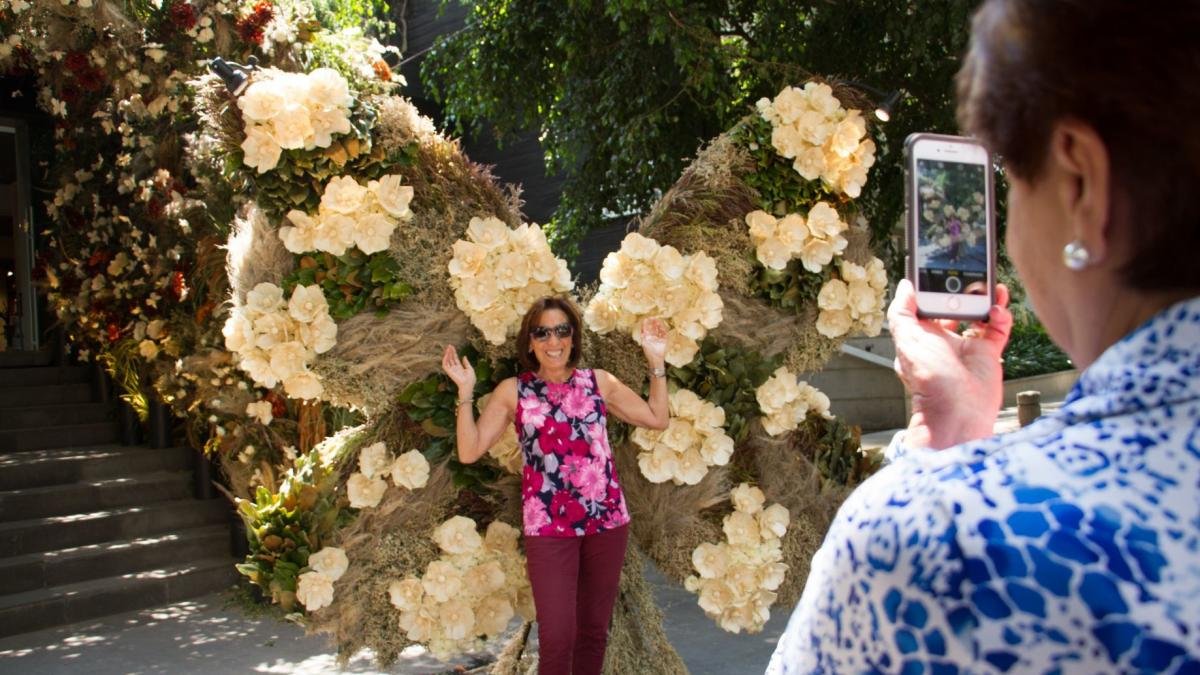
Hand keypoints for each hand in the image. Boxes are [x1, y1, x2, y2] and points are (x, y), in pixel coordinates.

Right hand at [441, 345, 475, 394]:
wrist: (468, 385)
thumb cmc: (471, 379)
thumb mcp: (470, 369)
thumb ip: (466, 362)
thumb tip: (464, 356)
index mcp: (460, 368)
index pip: (455, 359)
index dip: (454, 353)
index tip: (452, 347)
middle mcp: (455, 368)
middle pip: (451, 359)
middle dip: (450, 352)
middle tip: (449, 345)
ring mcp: (452, 370)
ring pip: (447, 361)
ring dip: (447, 355)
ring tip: (448, 349)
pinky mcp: (449, 372)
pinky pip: (445, 365)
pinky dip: (445, 360)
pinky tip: (446, 355)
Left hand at [640, 317, 667, 367]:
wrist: (656, 359)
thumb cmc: (649, 352)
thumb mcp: (645, 343)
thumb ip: (644, 336)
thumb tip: (643, 329)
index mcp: (647, 338)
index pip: (646, 329)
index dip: (646, 324)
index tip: (646, 319)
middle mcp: (652, 338)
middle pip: (653, 328)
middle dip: (653, 323)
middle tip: (653, 317)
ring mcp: (658, 339)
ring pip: (658, 330)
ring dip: (658, 325)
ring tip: (657, 320)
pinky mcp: (663, 341)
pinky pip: (663, 334)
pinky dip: (663, 330)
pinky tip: (662, 326)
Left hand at [887, 279, 1012, 448]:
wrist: (958, 411)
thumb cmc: (930, 380)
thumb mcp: (906, 340)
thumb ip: (902, 312)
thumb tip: (904, 286)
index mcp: (921, 335)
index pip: (926, 305)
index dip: (933, 288)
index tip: (941, 270)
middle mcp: (944, 339)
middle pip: (955, 306)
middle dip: (963, 290)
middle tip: (971, 274)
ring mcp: (967, 346)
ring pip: (979, 314)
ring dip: (985, 298)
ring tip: (991, 285)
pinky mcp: (988, 353)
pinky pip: (998, 328)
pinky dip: (1001, 315)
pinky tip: (998, 309)